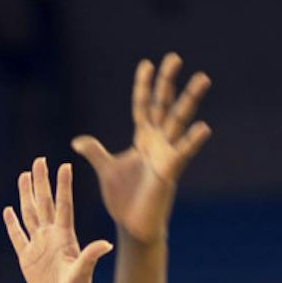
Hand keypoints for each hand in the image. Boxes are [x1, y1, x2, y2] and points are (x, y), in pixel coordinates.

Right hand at [3, 157, 112, 282]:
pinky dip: (12, 223)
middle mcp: (52, 237)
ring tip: (24, 176)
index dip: (63, 186)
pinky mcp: (27, 259)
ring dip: (27, 196)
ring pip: (30, 214)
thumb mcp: (83, 275)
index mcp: (66, 237)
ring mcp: (39, 246)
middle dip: (41, 182)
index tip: (64, 166)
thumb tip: (105, 244)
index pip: (64, 205)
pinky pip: (17, 236)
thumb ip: (90, 258)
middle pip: (45, 203)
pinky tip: (9, 210)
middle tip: (39, 161)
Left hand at [72, 56, 210, 243]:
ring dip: (190, 99)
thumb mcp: (106, 169)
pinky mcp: (169, 172)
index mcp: (143, 139)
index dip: (144, 86)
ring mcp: (166, 154)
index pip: (143, 105)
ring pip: (179, 121)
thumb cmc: (123, 199)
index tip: (146, 63)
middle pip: (164, 105)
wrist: (133, 225)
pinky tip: (203, 127)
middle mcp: (157, 142)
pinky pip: (183, 153)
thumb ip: (95, 151)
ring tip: (202, 78)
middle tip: (175, 57)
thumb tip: (78, 141)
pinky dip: (193, 141)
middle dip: (168, 82)